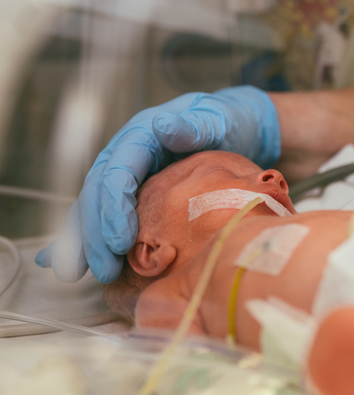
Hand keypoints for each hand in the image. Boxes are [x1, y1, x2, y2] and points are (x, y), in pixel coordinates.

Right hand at [35, 86, 280, 282]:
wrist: (235, 125)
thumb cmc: (228, 122)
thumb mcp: (217, 120)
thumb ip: (194, 126)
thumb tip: (163, 126)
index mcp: (141, 136)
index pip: (118, 173)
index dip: (114, 208)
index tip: (119, 241)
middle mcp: (125, 154)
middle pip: (98, 194)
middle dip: (96, 234)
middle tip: (104, 270)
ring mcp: (127, 174)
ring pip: (95, 208)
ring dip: (87, 241)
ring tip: (83, 274)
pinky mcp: (134, 192)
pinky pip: (106, 216)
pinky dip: (90, 238)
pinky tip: (77, 264)